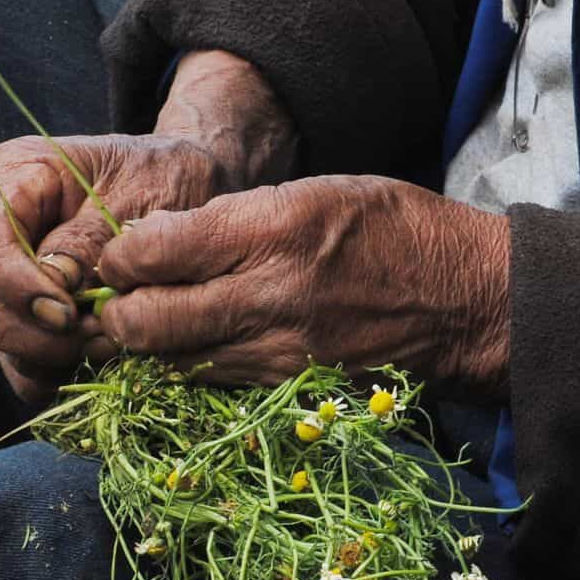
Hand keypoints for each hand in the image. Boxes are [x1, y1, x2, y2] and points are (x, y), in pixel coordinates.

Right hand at [0, 51, 296, 403]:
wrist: (191, 189)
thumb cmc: (165, 177)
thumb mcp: (140, 194)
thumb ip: (92, 239)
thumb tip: (57, 285)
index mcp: (16, 175)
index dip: (14, 284)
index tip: (67, 314)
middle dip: (30, 333)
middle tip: (94, 339)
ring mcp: (7, 275)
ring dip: (46, 356)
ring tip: (107, 344)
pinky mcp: (28, 316)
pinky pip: (19, 362)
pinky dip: (53, 373)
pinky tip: (96, 359)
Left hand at [93, 174, 510, 399]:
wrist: (464, 301)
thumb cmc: (390, 230)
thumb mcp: (313, 191)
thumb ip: (232, 216)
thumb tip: (154, 238)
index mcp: (276, 230)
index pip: (159, 252)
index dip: (122, 254)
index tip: (120, 252)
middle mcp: (271, 296)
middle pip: (150, 322)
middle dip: (117, 312)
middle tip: (116, 299)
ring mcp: (278, 351)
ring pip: (173, 361)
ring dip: (147, 346)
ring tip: (144, 322)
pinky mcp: (288, 388)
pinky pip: (213, 381)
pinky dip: (187, 366)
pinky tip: (188, 346)